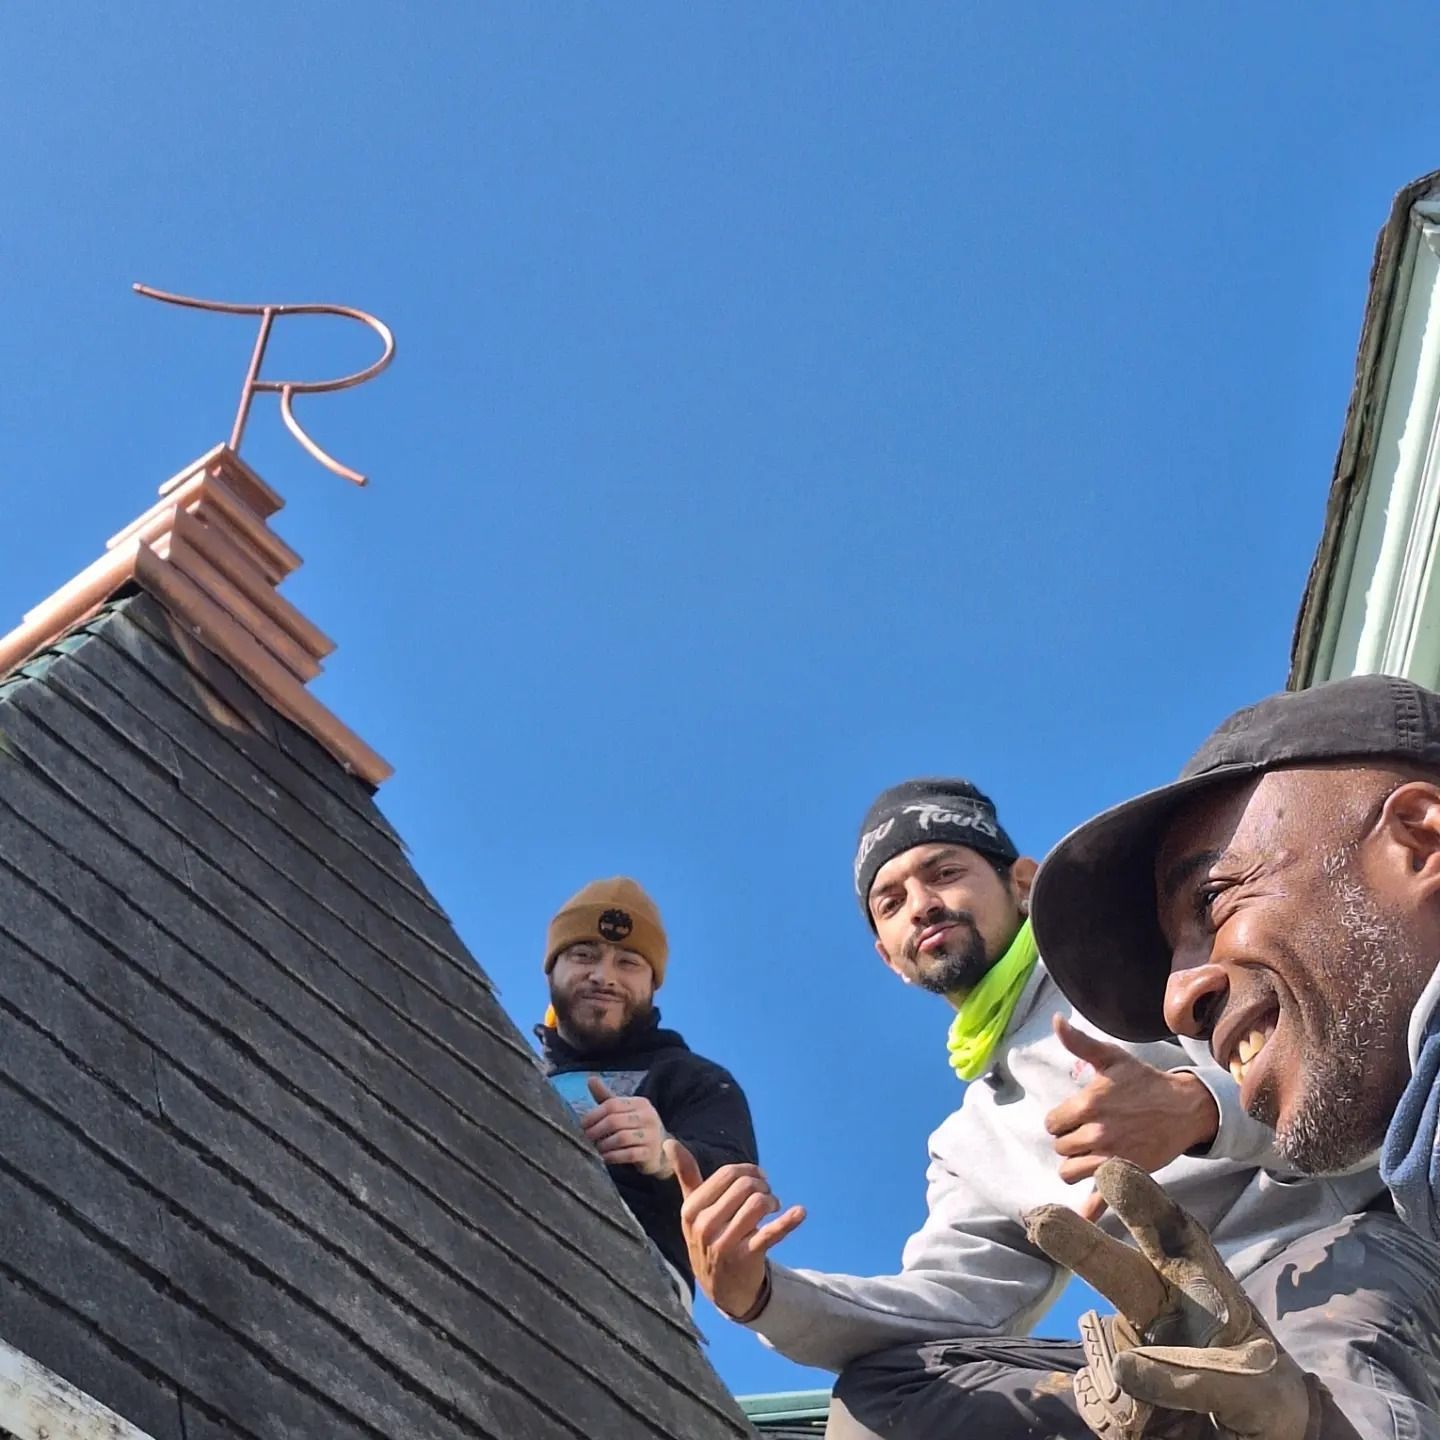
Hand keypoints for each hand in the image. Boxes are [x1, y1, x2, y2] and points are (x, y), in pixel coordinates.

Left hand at [582, 1077, 671, 1176]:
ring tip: (597, 1148)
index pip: (612, 1104)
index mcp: (640, 1103)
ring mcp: (651, 1135)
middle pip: (615, 1121)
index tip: (583, 1125)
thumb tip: (591, 1079)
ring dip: (604, 1145)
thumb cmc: (636, 1127)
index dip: (594, 1115)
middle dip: (596, 1130)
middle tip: (587, 1137)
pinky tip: (605, 1157)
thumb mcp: (623, 1111)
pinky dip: (613, 1156)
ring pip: (621, 1138)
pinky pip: (628, 1154)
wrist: (659, 1150)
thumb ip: (606, 1098)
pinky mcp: (650, 1153)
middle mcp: (648, 1117)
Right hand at [667, 1138, 805, 1320]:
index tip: (758, 1178)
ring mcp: (724, 1243)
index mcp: (691, 1210)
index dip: (749, 1171)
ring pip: (758, 1204)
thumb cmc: (708, 1238)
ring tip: (773, 1206)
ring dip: (772, 1200)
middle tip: (767, 1194)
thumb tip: (669, 1141)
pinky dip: (788, 1221)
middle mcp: (704, 1226)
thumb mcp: (693, 1209)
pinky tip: (800, 1213)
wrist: (721, 1288)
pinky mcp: (747, 1257)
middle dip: (762, 1185)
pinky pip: (771, 1233)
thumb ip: (685, 1175)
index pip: (727, 1174)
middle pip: (745, 1186)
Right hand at [1024, 1159, 1324, 1439]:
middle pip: (1112, 1268)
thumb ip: (1202, 1378)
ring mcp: (1130, 1345)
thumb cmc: (1264, 1397)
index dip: (1142, 1203)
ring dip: (1127, 1388)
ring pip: (1105, 1347)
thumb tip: (1125, 1366)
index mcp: (1199, 1288)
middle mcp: (1156, 1307)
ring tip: (1172, 1415)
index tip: (1112, 1174)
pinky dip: (1124, 1422)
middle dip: (1076, 1242)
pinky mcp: (1112, 1391)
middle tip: (1042, 1221)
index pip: (1171, 1237)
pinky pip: (1100, 1401)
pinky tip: (1152, 1429)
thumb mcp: (1257, 1393)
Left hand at [1046, 1015, 1219, 1220]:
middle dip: (1069, 1141)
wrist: (1184, 1108)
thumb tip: (1056, 1021)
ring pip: (1070, 1172)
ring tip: (1090, 1155)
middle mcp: (1096, 1133)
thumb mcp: (1111, 1058)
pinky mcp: (1126, 1175)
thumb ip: (1080, 1043)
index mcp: (1087, 1105)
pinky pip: (1101, 1200)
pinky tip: (1081, 1217)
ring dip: (1076, 1166)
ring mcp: (1111, 1157)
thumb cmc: (1143, 1081)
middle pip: (1061, 1148)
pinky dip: (1089, 1210)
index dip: (1061, 1121)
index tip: (1075, 1118)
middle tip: (1088, 1133)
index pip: (1052, 1124)